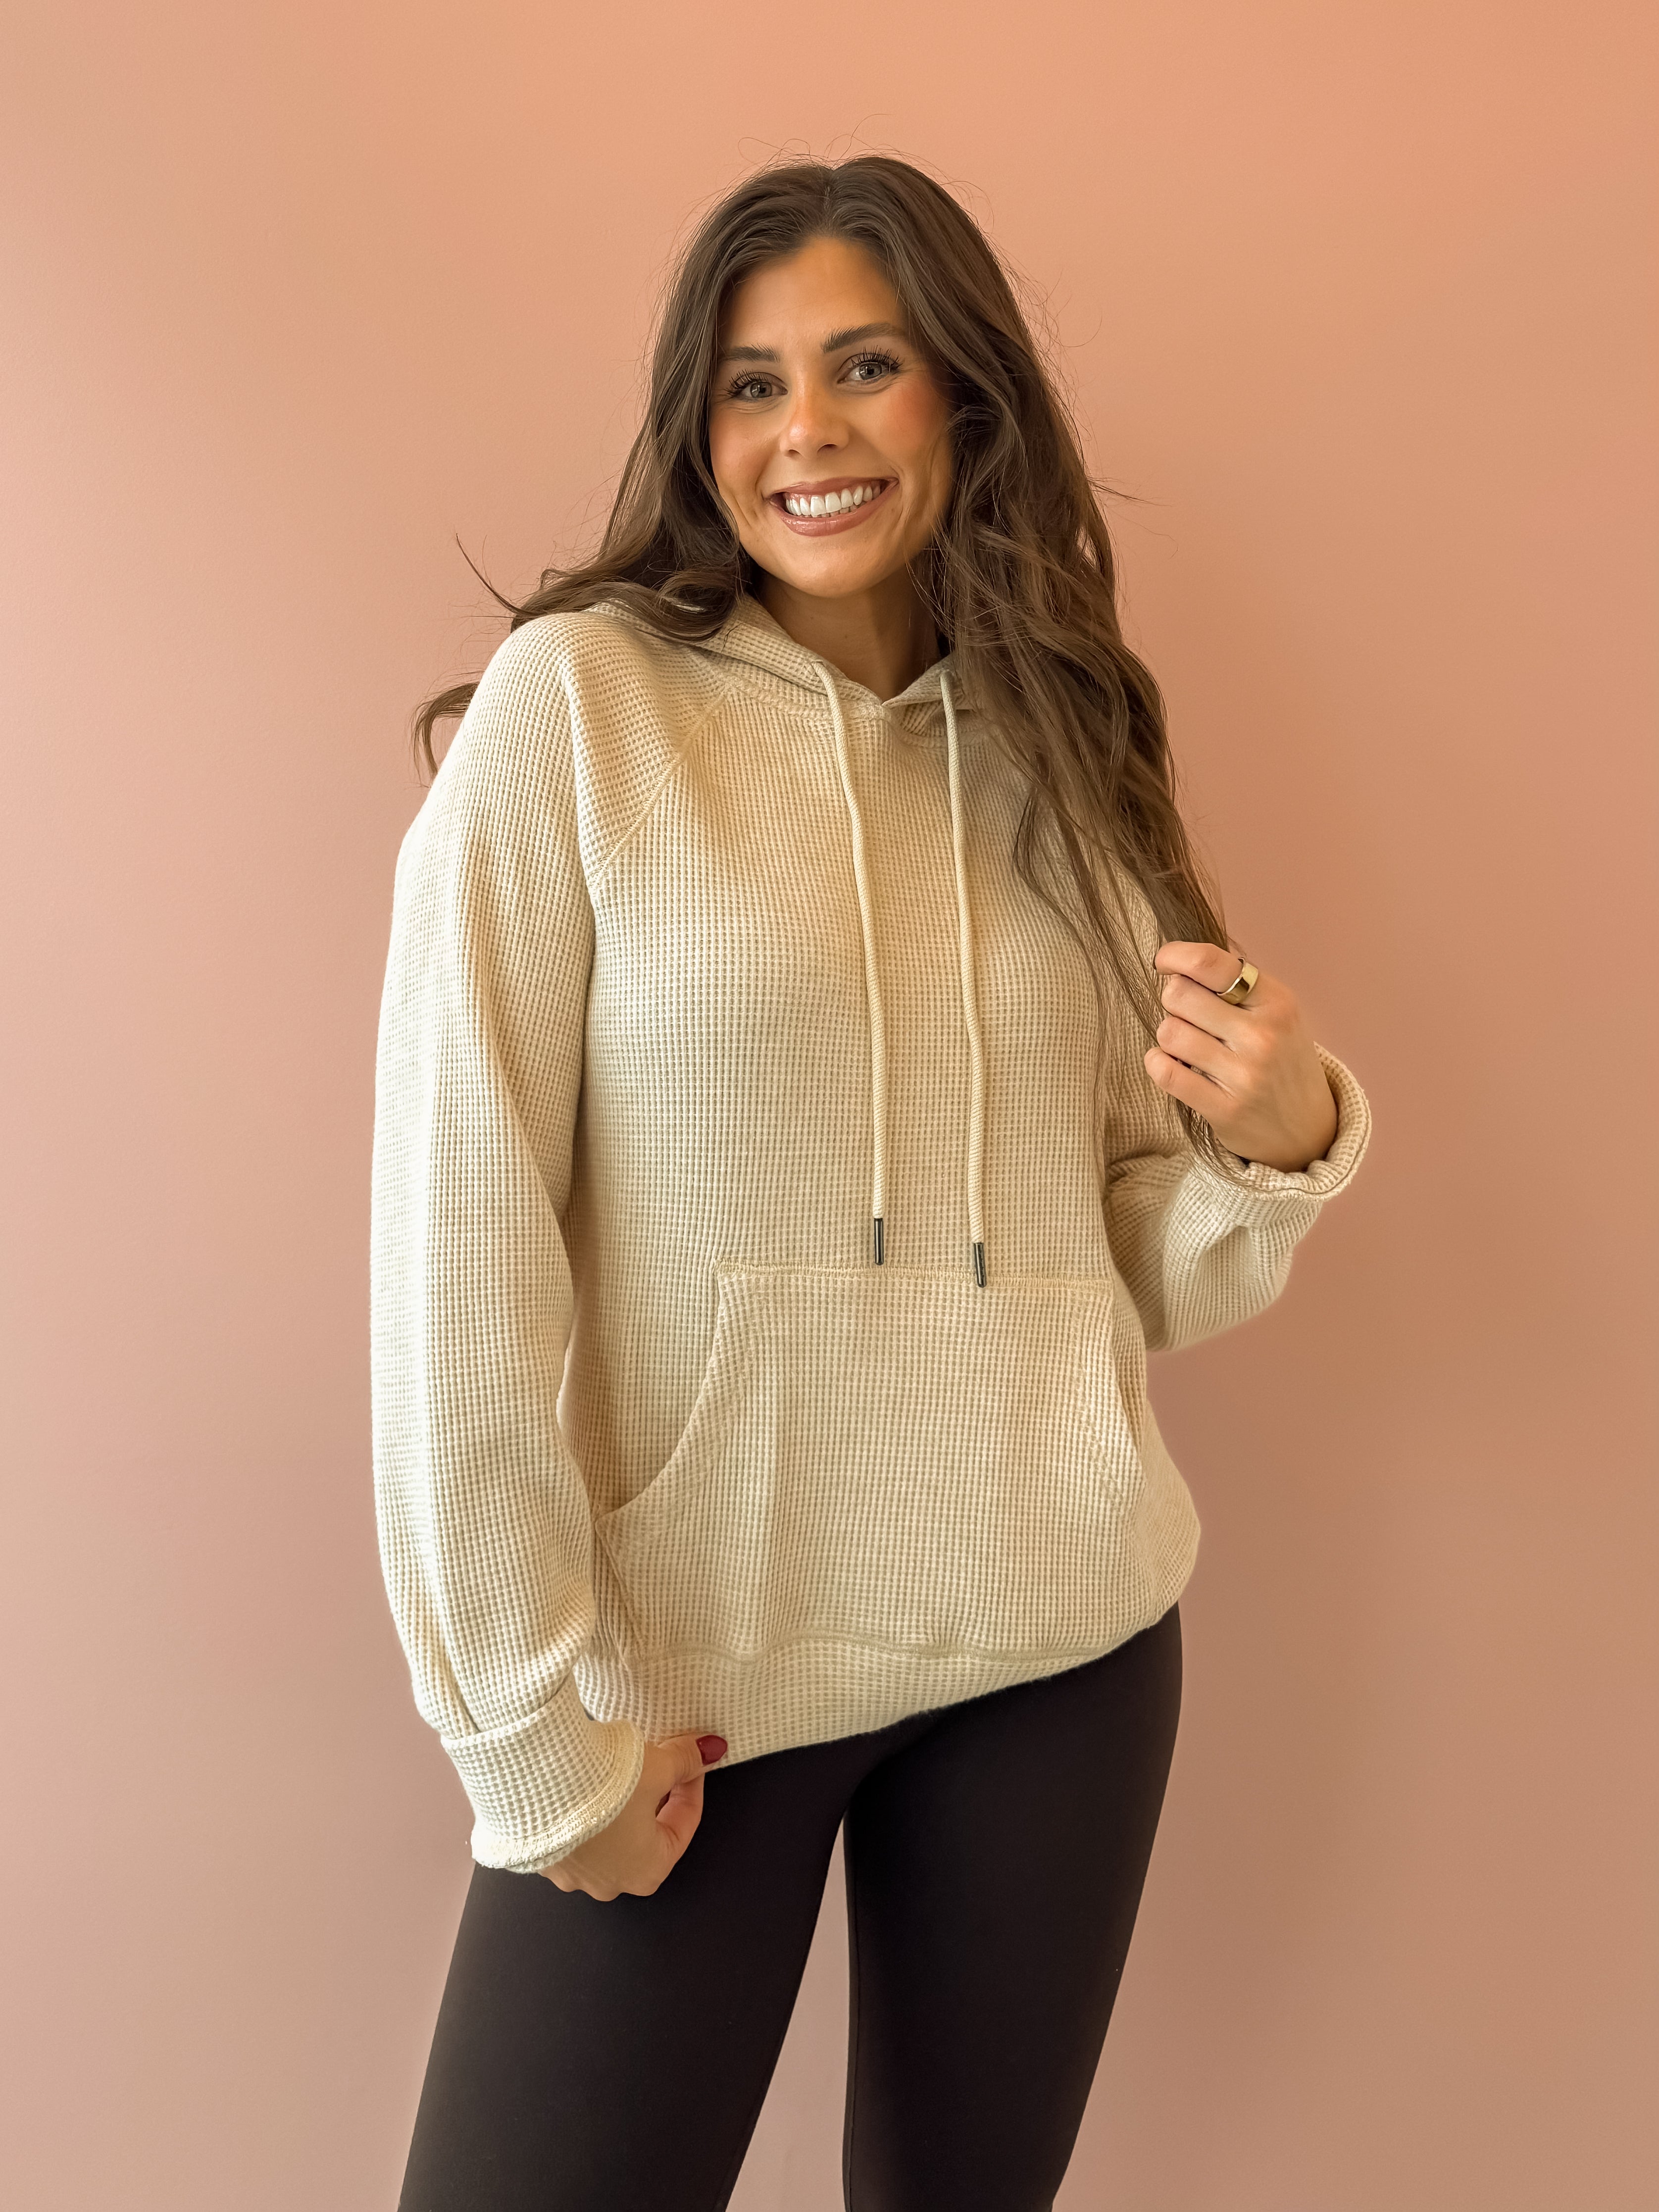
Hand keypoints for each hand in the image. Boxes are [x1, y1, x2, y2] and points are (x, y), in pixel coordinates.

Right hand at [543, 1732, 726, 1900]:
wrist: (536, 1781)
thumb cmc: (603, 1787)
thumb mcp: (658, 1766)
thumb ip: (687, 1761)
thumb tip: (710, 1749)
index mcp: (648, 1871)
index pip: (683, 1825)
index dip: (691, 1785)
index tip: (690, 1760)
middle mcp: (609, 1883)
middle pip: (646, 1833)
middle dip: (655, 1795)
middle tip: (658, 1761)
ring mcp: (571, 1873)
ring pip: (609, 1835)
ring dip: (619, 1804)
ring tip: (619, 1768)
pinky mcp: (543, 1855)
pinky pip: (574, 1833)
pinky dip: (585, 1809)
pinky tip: (584, 1781)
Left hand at [1145, 943, 1338, 1172]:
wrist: (1308, 1128)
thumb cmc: (1281, 1059)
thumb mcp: (1276, 1012)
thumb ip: (1236, 981)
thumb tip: (1186, 954)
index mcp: (1277, 1001)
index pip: (1210, 963)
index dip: (1175, 956)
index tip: (1165, 962)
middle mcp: (1263, 1036)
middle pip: (1179, 995)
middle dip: (1173, 1001)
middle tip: (1188, 1015)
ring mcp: (1245, 1075)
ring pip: (1169, 1032)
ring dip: (1169, 1036)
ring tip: (1188, 1045)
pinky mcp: (1224, 1109)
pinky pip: (1166, 1073)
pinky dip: (1158, 1063)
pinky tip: (1170, 1063)